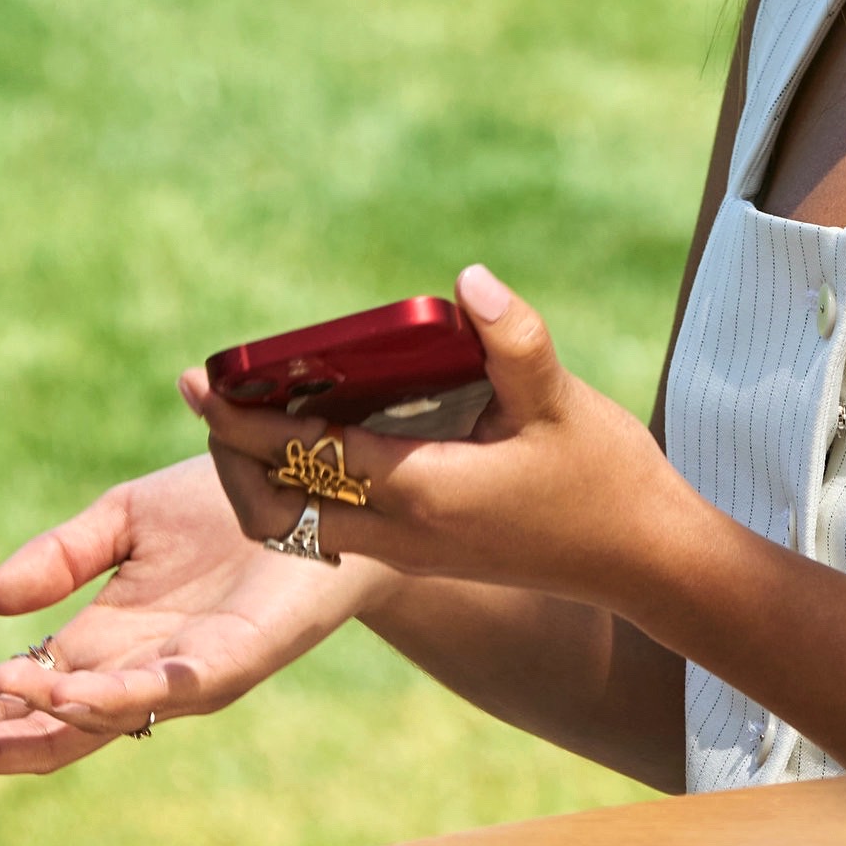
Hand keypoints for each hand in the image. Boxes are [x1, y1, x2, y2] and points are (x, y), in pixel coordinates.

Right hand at [0, 457, 375, 783]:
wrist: (324, 478)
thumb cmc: (233, 498)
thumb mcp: (121, 517)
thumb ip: (54, 559)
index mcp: (103, 639)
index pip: (15, 693)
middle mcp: (138, 670)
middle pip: (44, 728)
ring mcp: (184, 674)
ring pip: (97, 723)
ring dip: (31, 728)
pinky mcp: (233, 660)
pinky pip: (165, 690)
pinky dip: (110, 696)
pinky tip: (59, 692)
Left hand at [194, 266, 700, 620]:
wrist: (647, 564)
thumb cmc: (607, 481)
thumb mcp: (563, 401)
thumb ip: (513, 340)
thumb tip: (467, 281)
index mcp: (424, 494)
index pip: (306, 457)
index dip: (243, 420)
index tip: (198, 381)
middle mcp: (403, 534)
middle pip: (281, 505)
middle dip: (236, 454)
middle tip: (218, 392)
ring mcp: (411, 554)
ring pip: (305, 523)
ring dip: (271, 473)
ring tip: (256, 409)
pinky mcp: (426, 557)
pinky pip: (339, 526)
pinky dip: (309, 486)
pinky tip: (320, 434)